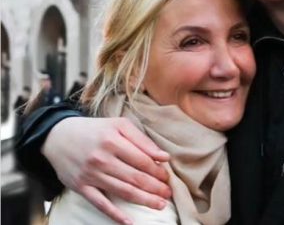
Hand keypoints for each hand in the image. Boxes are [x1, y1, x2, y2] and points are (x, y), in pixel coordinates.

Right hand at [42, 117, 171, 224]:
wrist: (58, 136)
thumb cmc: (95, 130)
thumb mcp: (119, 125)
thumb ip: (142, 140)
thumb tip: (164, 156)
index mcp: (113, 140)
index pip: (142, 160)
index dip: (157, 170)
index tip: (167, 176)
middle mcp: (102, 158)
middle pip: (135, 177)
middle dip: (155, 187)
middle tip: (168, 193)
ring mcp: (90, 174)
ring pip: (123, 191)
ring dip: (144, 200)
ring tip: (160, 205)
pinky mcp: (81, 187)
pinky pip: (100, 204)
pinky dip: (115, 214)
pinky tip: (130, 222)